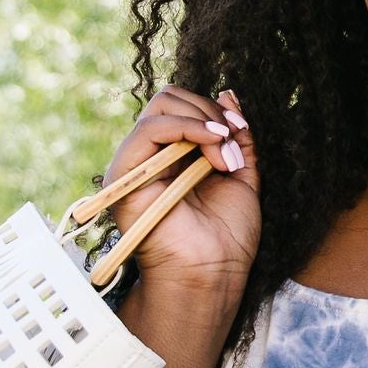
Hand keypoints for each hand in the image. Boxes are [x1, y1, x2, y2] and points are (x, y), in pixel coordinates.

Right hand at [99, 86, 260, 314]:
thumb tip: (228, 93)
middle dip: (209, 111)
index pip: (185, 106)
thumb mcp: (242, 174)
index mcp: (175, 155)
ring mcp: (137, 162)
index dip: (215, 110)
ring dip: (203, 121)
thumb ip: (236, 136)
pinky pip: (150, 129)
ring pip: (161, 106)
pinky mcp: (126, 174)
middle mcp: (152, 155)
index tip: (242, 131)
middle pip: (171, 98)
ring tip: (224, 153)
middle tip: (232, 141)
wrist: (212, 274)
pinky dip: (187, 127)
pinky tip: (213, 144)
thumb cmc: (227, 237)